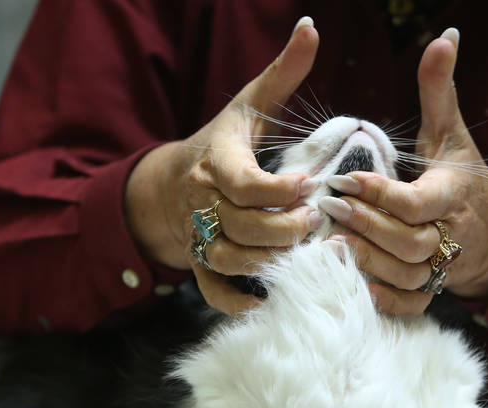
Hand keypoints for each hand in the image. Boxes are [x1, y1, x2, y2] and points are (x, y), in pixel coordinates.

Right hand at [125, 17, 321, 313]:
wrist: (170, 185)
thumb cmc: (222, 144)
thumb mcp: (247, 106)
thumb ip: (283, 74)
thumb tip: (311, 28)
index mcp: (215, 162)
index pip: (243, 183)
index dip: (278, 190)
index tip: (310, 185)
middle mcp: (201, 203)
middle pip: (241, 226)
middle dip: (284, 229)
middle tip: (317, 223)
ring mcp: (198, 237)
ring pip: (231, 259)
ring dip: (270, 262)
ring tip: (306, 254)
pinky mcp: (199, 265)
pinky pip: (215, 290)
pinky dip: (240, 300)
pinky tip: (272, 297)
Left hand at [320, 29, 487, 314]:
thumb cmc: (463, 177)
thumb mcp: (452, 134)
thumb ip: (439, 91)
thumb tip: (444, 38)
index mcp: (452, 195)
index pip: (414, 202)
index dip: (379, 195)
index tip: (343, 181)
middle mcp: (450, 235)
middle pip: (407, 241)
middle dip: (366, 227)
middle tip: (328, 209)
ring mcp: (442, 267)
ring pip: (404, 274)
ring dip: (366, 262)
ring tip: (328, 245)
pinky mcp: (433, 290)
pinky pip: (408, 303)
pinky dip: (380, 297)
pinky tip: (348, 281)